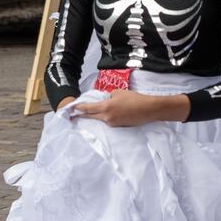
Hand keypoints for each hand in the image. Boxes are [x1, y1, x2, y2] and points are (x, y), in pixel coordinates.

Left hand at [70, 90, 187, 127]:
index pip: (88, 109)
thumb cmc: (135, 99)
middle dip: (82, 115)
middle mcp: (107, 118)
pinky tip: (113, 114)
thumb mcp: (119, 93)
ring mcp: (113, 124)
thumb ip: (108, 97)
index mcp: (105, 108)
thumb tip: (106, 101)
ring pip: (101, 119)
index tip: (71, 109)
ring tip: (97, 111)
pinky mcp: (119, 127)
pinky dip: (107, 118)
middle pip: (91, 117)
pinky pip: (109, 121)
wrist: (149, 109)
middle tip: (73, 116)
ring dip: (98, 115)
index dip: (79, 108)